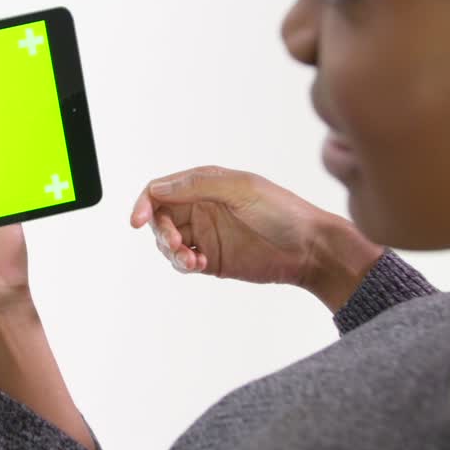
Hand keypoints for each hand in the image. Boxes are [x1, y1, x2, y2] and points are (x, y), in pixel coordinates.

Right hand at [130, 165, 382, 309]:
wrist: (311, 249)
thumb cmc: (283, 212)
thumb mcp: (241, 189)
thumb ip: (198, 185)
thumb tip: (157, 189)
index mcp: (205, 184)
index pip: (160, 191)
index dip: (144, 204)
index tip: (137, 221)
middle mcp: (200, 207)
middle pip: (159, 218)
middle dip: (161, 232)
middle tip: (176, 245)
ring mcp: (205, 234)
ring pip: (167, 243)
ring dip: (171, 252)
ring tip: (192, 261)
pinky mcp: (212, 259)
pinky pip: (183, 262)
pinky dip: (183, 264)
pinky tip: (200, 265)